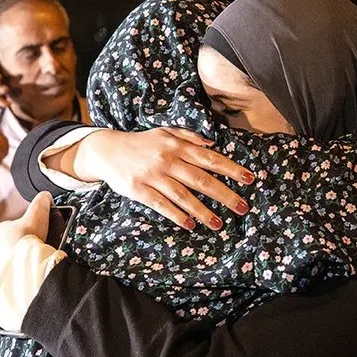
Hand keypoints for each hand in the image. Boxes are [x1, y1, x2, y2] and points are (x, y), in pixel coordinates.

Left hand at [0, 192, 51, 289]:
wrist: (21, 263)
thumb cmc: (29, 238)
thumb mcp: (39, 213)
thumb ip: (42, 201)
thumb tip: (45, 195)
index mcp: (4, 227)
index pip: (15, 228)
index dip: (26, 233)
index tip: (35, 239)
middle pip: (7, 245)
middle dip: (17, 249)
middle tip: (32, 255)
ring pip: (1, 261)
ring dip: (11, 263)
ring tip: (26, 268)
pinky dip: (7, 276)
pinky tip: (18, 277)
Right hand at [50, 127, 255, 230]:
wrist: (108, 150)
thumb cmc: (142, 142)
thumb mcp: (165, 132)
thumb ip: (189, 136)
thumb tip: (212, 143)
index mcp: (177, 146)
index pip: (210, 158)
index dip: (231, 169)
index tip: (249, 179)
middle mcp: (168, 161)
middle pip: (201, 179)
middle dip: (224, 194)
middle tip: (242, 207)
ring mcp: (153, 177)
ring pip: (183, 196)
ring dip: (203, 211)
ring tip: (219, 224)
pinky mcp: (139, 190)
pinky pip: (161, 205)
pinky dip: (177, 215)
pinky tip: (190, 224)